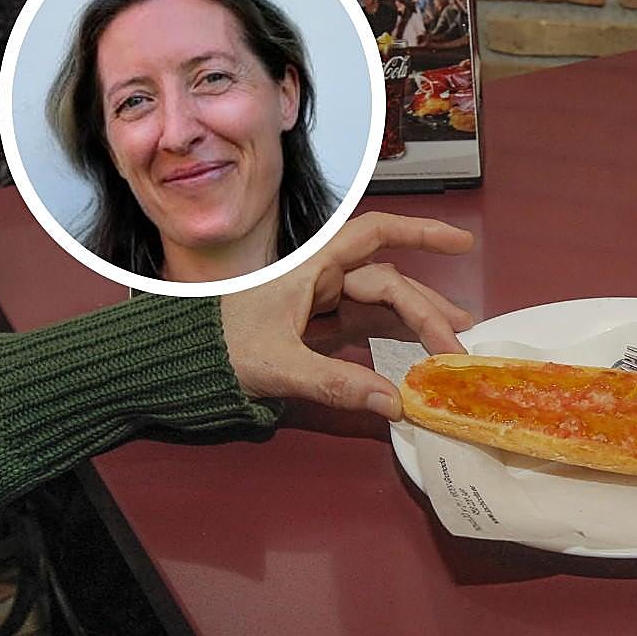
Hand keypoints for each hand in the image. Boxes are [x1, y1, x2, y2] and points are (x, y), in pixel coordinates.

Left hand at [219, 212, 474, 420]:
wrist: (174, 363)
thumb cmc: (213, 348)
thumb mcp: (276, 365)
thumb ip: (336, 383)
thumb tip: (392, 402)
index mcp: (311, 267)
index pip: (375, 235)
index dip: (421, 233)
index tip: (461, 242)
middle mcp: (320, 277)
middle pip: (387, 283)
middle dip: (427, 309)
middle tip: (458, 344)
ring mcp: (319, 302)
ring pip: (381, 306)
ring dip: (416, 323)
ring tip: (451, 344)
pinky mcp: (315, 328)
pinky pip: (364, 327)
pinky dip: (392, 339)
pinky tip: (414, 355)